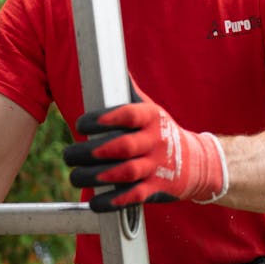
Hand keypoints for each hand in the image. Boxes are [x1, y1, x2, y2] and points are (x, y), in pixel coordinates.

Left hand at [63, 82, 227, 212]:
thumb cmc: (162, 132)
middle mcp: (155, 141)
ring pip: (125, 173)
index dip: (103, 119)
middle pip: (122, 147)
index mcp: (151, 117)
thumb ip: (128, 93)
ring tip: (75, 176)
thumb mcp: (151, 110)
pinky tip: (94, 201)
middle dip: (92, 152)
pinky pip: (132, 196)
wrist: (196, 163)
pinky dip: (112, 201)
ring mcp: (157, 166)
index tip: (81, 124)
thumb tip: (110, 62)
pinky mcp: (156, 189)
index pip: (127, 115)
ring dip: (96, 176)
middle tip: (69, 155)